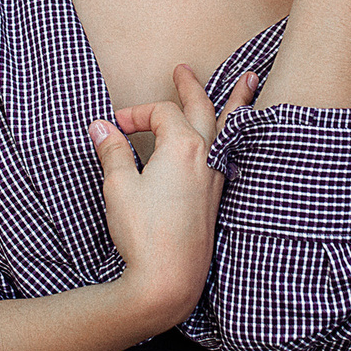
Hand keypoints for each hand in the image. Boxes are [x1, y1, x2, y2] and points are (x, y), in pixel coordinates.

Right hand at [87, 66, 255, 325]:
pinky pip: (228, 153)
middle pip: (201, 108)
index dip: (135, 114)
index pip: (161, 113)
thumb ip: (113, 152)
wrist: (169, 280)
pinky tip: (231, 139)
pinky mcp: (216, 198)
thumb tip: (101, 127)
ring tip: (249, 81)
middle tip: (183, 69)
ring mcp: (215, 178)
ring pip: (227, 129)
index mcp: (183, 147)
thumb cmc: (143, 233)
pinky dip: (233, 135)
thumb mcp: (119, 187)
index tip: (113, 127)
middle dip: (190, 87)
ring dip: (234, 103)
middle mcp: (206, 158)